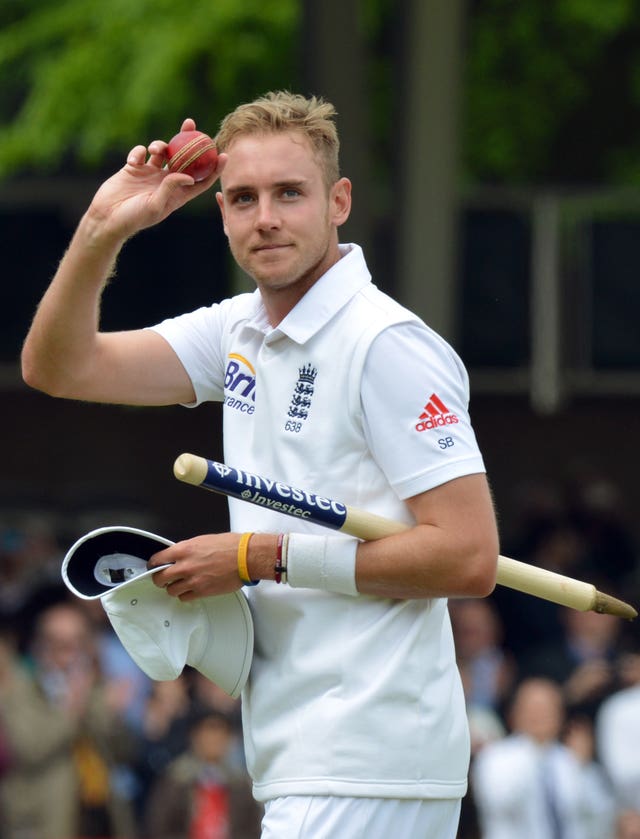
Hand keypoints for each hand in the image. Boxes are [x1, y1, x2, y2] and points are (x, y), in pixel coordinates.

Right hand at [86, 118, 226, 242]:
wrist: (107, 217)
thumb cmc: (133, 217)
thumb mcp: (155, 206)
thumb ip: (171, 189)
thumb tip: (190, 176)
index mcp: (177, 194)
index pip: (200, 180)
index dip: (213, 168)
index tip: (223, 154)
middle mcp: (166, 182)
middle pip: (183, 158)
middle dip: (188, 140)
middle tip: (192, 124)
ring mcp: (150, 173)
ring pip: (161, 151)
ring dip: (159, 145)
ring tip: (154, 150)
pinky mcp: (134, 167)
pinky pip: (140, 152)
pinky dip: (138, 152)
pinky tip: (134, 161)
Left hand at [147, 533, 243, 600]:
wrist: (245, 558)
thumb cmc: (230, 546)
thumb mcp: (203, 540)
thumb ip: (188, 549)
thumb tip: (179, 556)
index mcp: (184, 550)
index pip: (158, 559)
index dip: (153, 565)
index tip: (153, 567)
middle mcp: (185, 566)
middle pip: (160, 578)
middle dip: (159, 579)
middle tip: (163, 579)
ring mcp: (193, 581)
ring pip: (171, 591)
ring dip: (173, 588)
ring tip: (179, 584)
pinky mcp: (202, 592)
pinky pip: (185, 598)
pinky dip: (185, 595)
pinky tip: (190, 590)